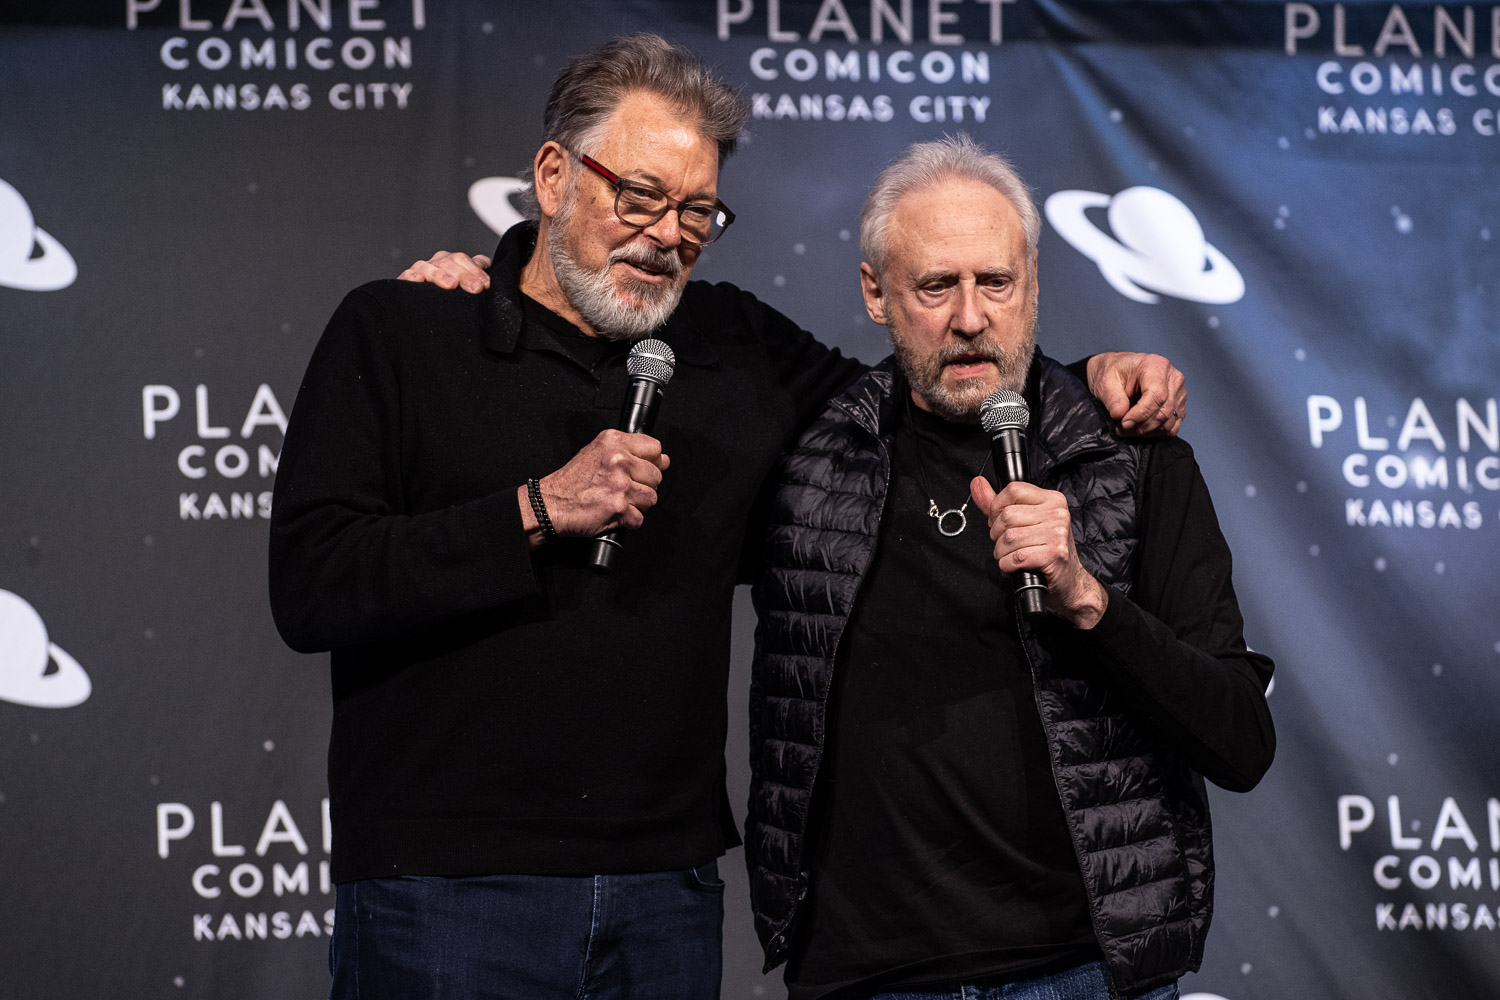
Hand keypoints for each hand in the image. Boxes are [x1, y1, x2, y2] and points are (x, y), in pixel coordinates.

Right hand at [398, 251, 492, 293]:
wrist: (430, 313)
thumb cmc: (455, 296)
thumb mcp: (469, 285)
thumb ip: (478, 274)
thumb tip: (488, 270)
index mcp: (452, 261)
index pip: (463, 260)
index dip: (475, 271)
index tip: (486, 285)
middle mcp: (437, 263)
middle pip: (449, 262)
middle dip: (465, 276)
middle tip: (476, 289)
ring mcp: (421, 270)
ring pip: (429, 267)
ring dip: (441, 275)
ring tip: (451, 285)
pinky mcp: (406, 280)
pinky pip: (406, 275)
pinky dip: (412, 276)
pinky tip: (419, 280)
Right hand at [518, 430, 670, 546]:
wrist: (550, 504)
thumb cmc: (572, 481)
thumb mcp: (597, 451)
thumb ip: (629, 451)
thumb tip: (663, 459)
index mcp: (614, 442)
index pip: (655, 448)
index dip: (652, 462)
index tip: (642, 469)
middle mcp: (618, 461)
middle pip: (656, 475)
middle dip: (644, 486)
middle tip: (625, 489)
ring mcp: (620, 484)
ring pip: (652, 498)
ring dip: (638, 505)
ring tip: (619, 501)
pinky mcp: (619, 508)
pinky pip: (639, 518)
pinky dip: (629, 521)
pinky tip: (615, 513)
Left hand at [971, 477, 1108, 628]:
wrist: (1069, 581)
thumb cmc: (1046, 550)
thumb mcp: (1025, 522)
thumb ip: (998, 504)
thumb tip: (977, 483)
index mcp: (1052, 500)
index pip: (1013, 490)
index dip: (997, 508)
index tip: (998, 522)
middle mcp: (1058, 513)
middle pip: (1007, 516)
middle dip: (997, 535)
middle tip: (1006, 545)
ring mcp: (1057, 533)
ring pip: (1008, 538)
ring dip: (1001, 554)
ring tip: (1010, 558)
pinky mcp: (1054, 554)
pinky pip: (1016, 557)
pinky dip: (1007, 566)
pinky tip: (1015, 568)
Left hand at [1085, 352, 1185, 436]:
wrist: (1120, 372)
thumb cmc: (1114, 373)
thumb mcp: (1106, 382)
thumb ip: (1113, 398)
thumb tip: (1119, 414)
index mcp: (1156, 366)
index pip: (1157, 396)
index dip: (1140, 414)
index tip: (1124, 424)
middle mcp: (1173, 378)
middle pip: (1163, 412)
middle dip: (1140, 426)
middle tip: (1120, 429)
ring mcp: (1179, 393)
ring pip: (1168, 422)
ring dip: (1146, 432)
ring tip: (1127, 429)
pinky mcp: (1179, 406)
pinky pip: (1172, 427)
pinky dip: (1155, 433)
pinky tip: (1140, 429)